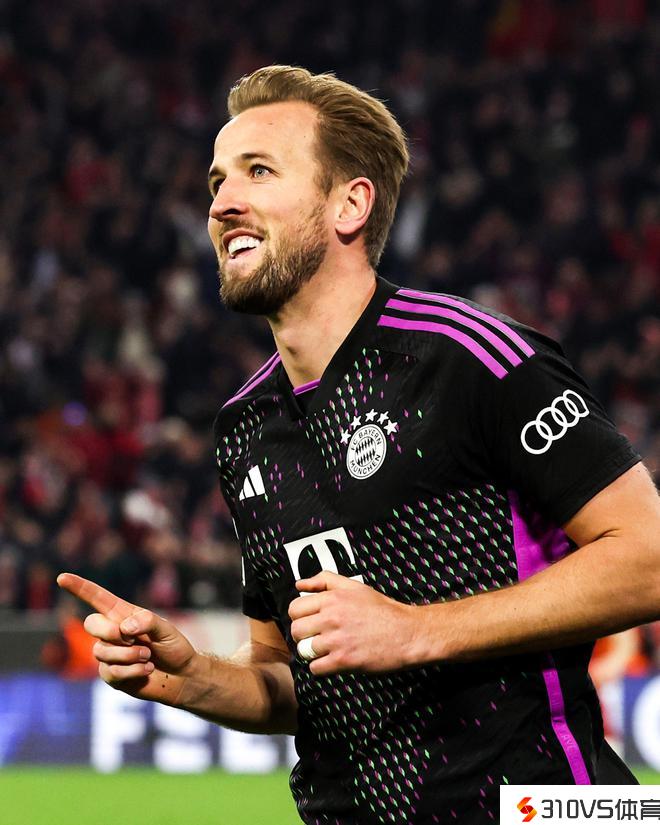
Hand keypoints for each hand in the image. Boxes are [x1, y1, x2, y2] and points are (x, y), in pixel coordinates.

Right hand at [57, 573, 197, 704]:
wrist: (181, 675)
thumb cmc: (173, 646)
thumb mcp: (165, 628)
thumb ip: (146, 622)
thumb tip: (123, 628)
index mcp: (123, 614)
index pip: (97, 598)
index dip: (79, 587)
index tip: (62, 577)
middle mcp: (112, 632)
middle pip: (91, 623)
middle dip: (110, 631)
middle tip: (134, 639)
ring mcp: (109, 655)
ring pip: (101, 651)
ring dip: (130, 655)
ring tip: (148, 656)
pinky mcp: (111, 676)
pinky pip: (111, 672)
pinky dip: (133, 671)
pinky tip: (147, 670)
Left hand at [288, 571, 418, 675]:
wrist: (407, 633)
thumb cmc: (382, 610)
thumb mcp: (355, 587)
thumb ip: (325, 581)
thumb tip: (299, 585)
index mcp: (332, 598)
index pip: (294, 609)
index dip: (299, 617)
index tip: (309, 622)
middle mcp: (331, 617)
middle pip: (296, 630)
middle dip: (303, 636)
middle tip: (316, 637)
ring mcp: (336, 640)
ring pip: (304, 650)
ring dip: (312, 652)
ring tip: (326, 650)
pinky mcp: (343, 660)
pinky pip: (315, 668)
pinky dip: (321, 667)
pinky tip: (333, 661)